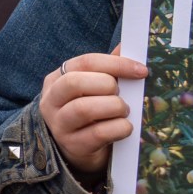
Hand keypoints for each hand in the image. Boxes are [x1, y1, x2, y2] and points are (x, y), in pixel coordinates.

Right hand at [39, 51, 146, 176]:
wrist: (80, 149)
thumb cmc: (91, 112)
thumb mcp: (94, 88)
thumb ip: (108, 68)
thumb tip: (128, 44)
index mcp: (56, 79)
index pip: (84, 62)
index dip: (115, 64)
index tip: (141, 70)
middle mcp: (51, 100)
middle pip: (75, 82)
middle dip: (107, 86)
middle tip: (121, 95)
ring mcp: (59, 124)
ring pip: (84, 108)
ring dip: (114, 107)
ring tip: (123, 111)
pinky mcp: (72, 145)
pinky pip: (98, 133)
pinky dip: (120, 128)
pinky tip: (125, 127)